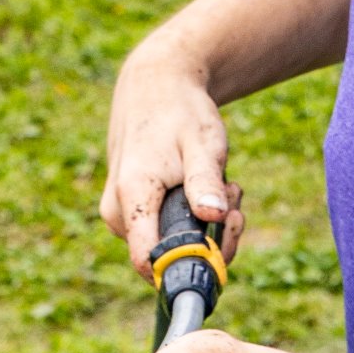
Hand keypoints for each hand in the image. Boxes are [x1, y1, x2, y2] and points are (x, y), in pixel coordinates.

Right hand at [101, 37, 244, 278]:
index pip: (148, 262)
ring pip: (171, 245)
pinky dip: (195, 217)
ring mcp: (122, 215)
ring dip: (208, 226)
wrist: (155, 86)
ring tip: (226, 184)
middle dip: (211, 240)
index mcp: (130, 196)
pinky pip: (166, 232)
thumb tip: (214, 217)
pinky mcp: (131, 213)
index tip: (222, 241)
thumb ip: (206, 181)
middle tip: (235, 201)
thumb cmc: (180, 112)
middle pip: (166, 258)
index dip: (189, 266)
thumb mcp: (202, 143)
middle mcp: (118, 213)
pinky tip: (210, 187)